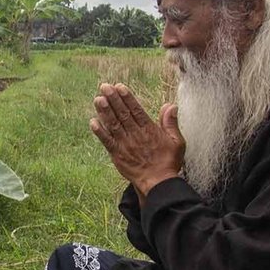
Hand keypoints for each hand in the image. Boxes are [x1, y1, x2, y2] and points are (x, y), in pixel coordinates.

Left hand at [89, 83, 184, 197]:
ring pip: (113, 125)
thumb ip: (171, 123)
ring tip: (97, 99)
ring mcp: (125, 145)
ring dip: (104, 111)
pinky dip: (100, 132)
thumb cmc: (168, 162)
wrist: (158, 183)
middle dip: (113, 99)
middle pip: (122, 114)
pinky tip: (93, 122)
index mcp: (149, 130)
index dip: (127, 98)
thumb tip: (170, 105)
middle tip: (104, 86)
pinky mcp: (117, 155)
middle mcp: (136, 135)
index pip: (136, 110)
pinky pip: (107, 142)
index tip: (119, 87)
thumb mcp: (177, 141)